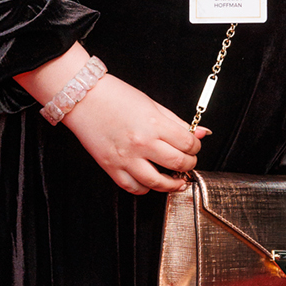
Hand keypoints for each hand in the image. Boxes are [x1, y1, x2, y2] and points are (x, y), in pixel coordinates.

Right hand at [66, 75, 207, 193]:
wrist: (84, 98)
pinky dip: (146, 188)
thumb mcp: (152, 104)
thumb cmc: (116, 96)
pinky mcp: (111, 168)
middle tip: (188, 162)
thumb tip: (202, 132)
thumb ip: (177, 122)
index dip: (196, 146)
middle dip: (189, 165)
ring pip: (158, 183)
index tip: (194, 146)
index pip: (187, 144)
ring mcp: (125, 158)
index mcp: (154, 124)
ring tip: (177, 180)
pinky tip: (151, 181)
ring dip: (173, 184)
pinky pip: (133, 188)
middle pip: (178, 164)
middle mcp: (141, 143)